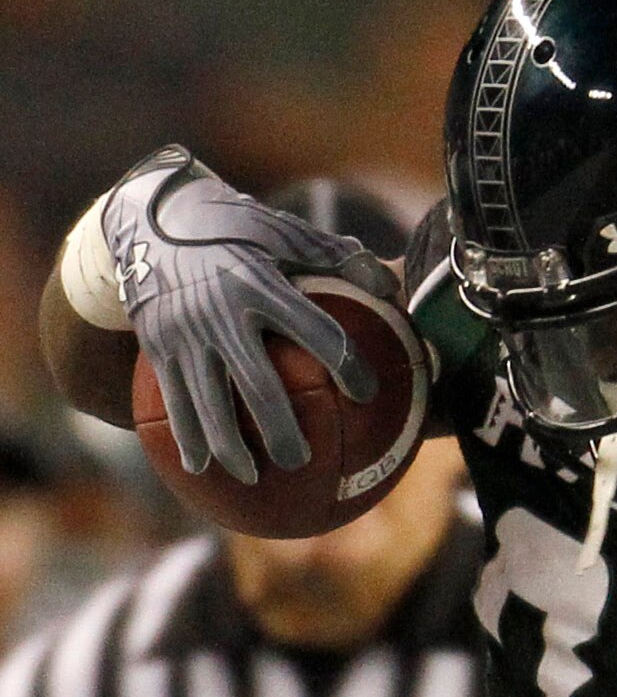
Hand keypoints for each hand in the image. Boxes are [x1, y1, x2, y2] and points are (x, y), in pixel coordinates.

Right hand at [103, 146, 392, 481]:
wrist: (148, 218)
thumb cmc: (234, 228)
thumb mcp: (283, 232)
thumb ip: (336, 257)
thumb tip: (389, 285)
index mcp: (260, 284)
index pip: (315, 330)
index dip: (346, 364)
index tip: (368, 394)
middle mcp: (219, 312)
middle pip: (257, 385)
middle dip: (281, 430)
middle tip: (303, 461)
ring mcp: (183, 332)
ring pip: (208, 404)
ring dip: (231, 447)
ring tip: (254, 478)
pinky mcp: (156, 345)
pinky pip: (172, 399)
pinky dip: (186, 437)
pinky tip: (200, 467)